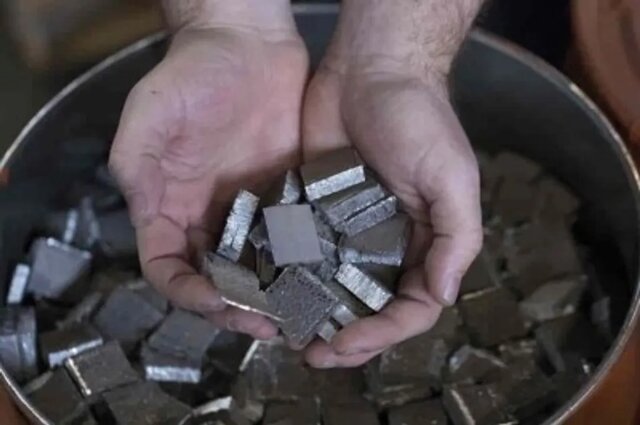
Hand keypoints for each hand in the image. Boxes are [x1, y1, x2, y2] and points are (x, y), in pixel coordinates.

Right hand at [109, 5, 307, 338]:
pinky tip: (322, 276)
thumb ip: (137, 165)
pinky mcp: (286, 197)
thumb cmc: (193, 72)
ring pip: (256, 268)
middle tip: (269, 322)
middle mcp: (208, 216)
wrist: (247, 42)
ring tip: (299, 312)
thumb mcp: (151, 113)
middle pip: (215, 280)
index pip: (168, 268)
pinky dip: (302, 264)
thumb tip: (142, 218)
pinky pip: (292, 240)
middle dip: (237, 307)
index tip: (216, 302)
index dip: (188, 293)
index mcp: (169, 206)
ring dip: (273, 295)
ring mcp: (250, 210)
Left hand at [302, 56, 481, 366]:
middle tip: (313, 355)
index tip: (346, 344)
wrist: (370, 70)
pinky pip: (304, 254)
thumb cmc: (419, 120)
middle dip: (347, 338)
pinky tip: (272, 294)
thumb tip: (444, 296)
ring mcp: (349, 231)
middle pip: (370, 308)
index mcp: (425, 243)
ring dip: (316, 316)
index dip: (383, 334)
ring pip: (334, 289)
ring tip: (289, 336)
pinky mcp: (315, 211)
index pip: (411, 307)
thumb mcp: (452, 177)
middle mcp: (388, 245)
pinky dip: (292, 278)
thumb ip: (456, 238)